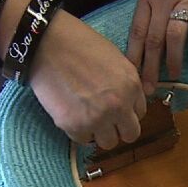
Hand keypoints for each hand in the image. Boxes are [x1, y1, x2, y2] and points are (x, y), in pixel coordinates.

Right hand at [0, 0, 145, 148]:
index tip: (114, 108)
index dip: (126, 112)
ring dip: (99, 133)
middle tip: (104, 120)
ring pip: (108, 143)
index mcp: (132, 85)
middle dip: (118, 128)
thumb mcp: (115, 59)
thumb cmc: (79, 44)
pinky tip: (70, 113)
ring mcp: (97, 118)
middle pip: (130, 135)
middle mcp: (119, 105)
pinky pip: (82, 139)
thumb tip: (127, 102)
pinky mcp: (74, 125)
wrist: (47, 43)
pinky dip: (77, 130)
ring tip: (85, 117)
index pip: (140, 114)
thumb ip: (125, 84)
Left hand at [127, 0, 187, 93]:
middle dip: (149, 68)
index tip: (129, 77)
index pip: (136, 31)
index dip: (132, 57)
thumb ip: (152, 0)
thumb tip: (148, 26)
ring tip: (174, 75)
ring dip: (174, 59)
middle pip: (153, 39)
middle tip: (148, 89)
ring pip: (175, 35)